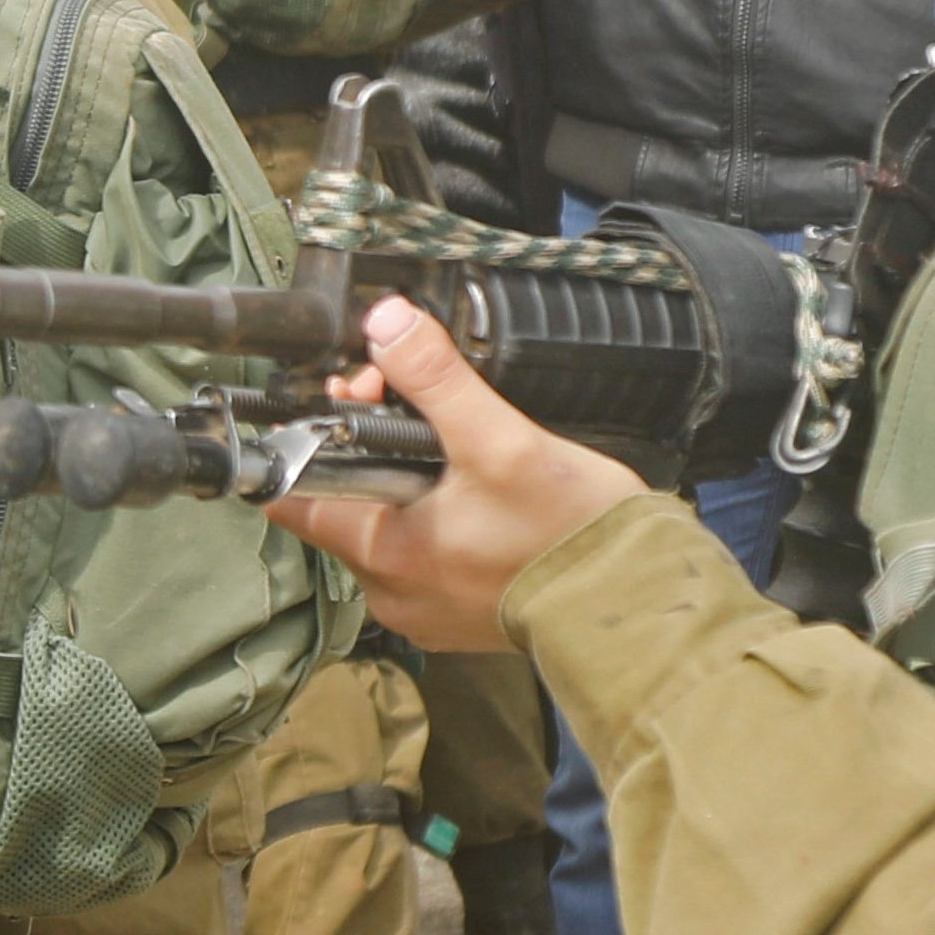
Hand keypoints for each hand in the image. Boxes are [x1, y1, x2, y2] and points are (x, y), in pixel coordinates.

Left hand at [260, 297, 644, 650]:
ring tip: (453, 446)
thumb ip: (437, 379)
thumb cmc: (568, 533)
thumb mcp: (500, 441)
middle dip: (367, 447)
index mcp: (382, 554)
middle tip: (413, 403)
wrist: (639, 605)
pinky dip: (436, 520)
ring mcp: (424, 609)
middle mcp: (389, 592)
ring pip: (385, 528)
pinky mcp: (458, 613)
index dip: (312, 434)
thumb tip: (386, 320)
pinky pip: (425, 556)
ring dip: (405, 482)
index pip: (294, 494)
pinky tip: (476, 493)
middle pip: (341, 504)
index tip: (356, 393)